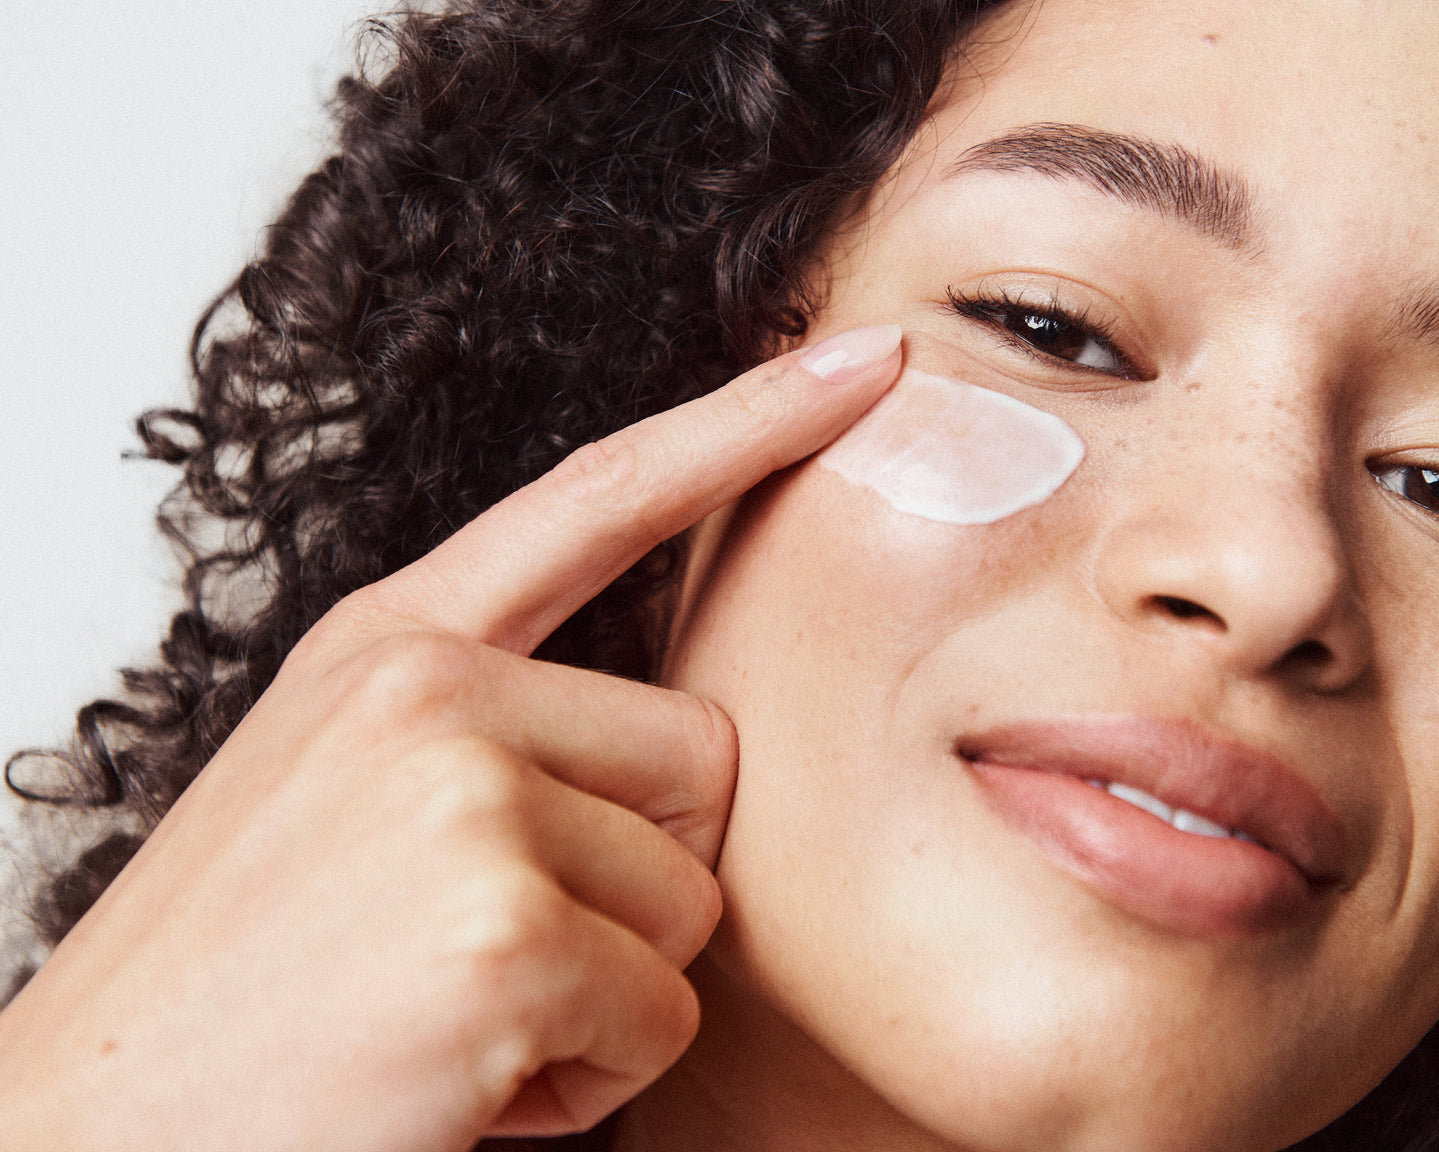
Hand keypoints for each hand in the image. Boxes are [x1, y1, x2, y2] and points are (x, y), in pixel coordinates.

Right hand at [0, 326, 902, 1150]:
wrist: (80, 1143)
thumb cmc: (240, 990)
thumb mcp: (344, 796)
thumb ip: (493, 726)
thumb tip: (684, 739)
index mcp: (392, 647)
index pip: (605, 494)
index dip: (751, 423)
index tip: (873, 359)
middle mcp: (429, 690)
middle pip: (706, 758)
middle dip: (637, 881)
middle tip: (486, 955)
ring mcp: (462, 797)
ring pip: (695, 898)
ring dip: (604, 992)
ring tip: (459, 1023)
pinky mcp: (500, 930)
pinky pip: (662, 1014)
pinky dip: (585, 1080)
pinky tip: (461, 1088)